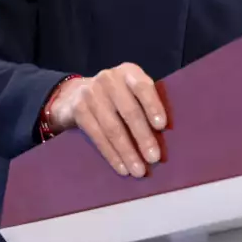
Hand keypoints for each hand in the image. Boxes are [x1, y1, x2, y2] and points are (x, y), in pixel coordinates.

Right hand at [49, 63, 166, 177]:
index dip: (153, 106)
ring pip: (113, 128)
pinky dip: (111, 154)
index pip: (143, 87)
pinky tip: (121, 167)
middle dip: (143, 137)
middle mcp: (109, 79)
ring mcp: (91, 93)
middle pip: (129, 111)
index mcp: (129, 72)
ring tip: (139, 170)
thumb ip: (146, 102)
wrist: (74, 94)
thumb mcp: (130, 90)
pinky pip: (97, 136)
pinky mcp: (78, 110)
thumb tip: (167, 133)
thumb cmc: (116, 96)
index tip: (162, 126)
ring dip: (127, 152)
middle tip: (154, 158)